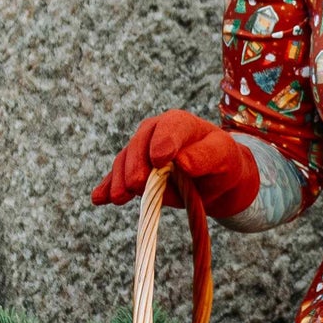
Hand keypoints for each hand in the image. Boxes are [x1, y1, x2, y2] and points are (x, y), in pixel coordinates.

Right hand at [91, 109, 260, 218]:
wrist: (213, 178)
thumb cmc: (222, 163)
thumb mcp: (224, 158)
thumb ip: (206, 157)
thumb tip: (182, 162)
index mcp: (181, 124)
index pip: (170, 127)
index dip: (163, 141)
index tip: (160, 159)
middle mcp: (156, 133)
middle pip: (141, 143)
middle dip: (136, 164)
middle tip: (136, 184)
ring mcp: (141, 151)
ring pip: (126, 160)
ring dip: (120, 179)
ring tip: (119, 197)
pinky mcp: (133, 169)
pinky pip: (117, 177)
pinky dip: (107, 187)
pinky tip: (98, 198)